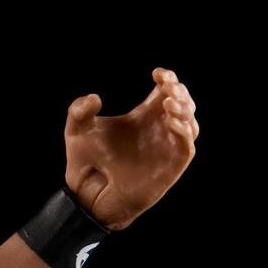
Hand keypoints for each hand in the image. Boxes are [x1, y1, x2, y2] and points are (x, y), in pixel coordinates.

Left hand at [63, 67, 199, 230]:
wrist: (88, 194)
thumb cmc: (86, 162)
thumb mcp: (76, 132)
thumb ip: (79, 111)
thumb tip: (92, 98)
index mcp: (143, 117)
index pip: (166, 91)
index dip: (168, 79)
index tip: (156, 73)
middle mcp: (158, 130)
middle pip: (183, 103)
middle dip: (179, 91)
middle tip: (166, 86)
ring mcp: (166, 148)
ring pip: (190, 123)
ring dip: (184, 109)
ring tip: (167, 101)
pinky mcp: (169, 167)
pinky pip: (187, 146)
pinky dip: (184, 131)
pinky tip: (170, 120)